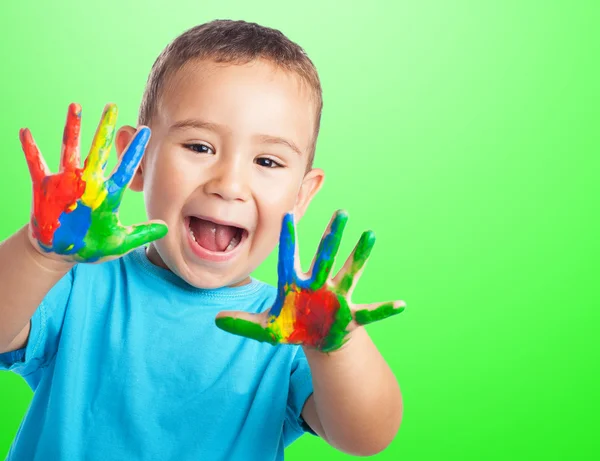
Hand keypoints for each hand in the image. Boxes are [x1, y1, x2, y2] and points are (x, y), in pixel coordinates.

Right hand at [20, 103, 166, 262]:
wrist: (60, 252)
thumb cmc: (91, 247)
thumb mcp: (119, 243)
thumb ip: (141, 234)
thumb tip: (164, 228)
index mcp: (108, 194)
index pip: (125, 168)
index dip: (134, 151)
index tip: (145, 131)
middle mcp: (89, 183)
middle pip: (99, 150)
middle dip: (106, 129)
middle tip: (112, 106)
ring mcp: (67, 183)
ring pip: (70, 150)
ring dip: (72, 129)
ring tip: (75, 106)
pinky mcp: (46, 188)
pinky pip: (37, 165)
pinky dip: (31, 149)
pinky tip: (26, 132)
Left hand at [215, 210, 404, 351]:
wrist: (316, 338)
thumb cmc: (293, 326)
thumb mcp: (267, 328)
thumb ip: (243, 324)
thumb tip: (215, 320)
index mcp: (296, 284)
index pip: (290, 257)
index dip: (288, 238)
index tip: (286, 214)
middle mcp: (319, 284)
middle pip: (325, 256)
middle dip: (332, 236)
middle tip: (340, 212)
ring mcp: (337, 296)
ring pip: (351, 271)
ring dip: (361, 254)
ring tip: (370, 234)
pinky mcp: (351, 315)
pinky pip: (371, 312)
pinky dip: (385, 310)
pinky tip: (401, 304)